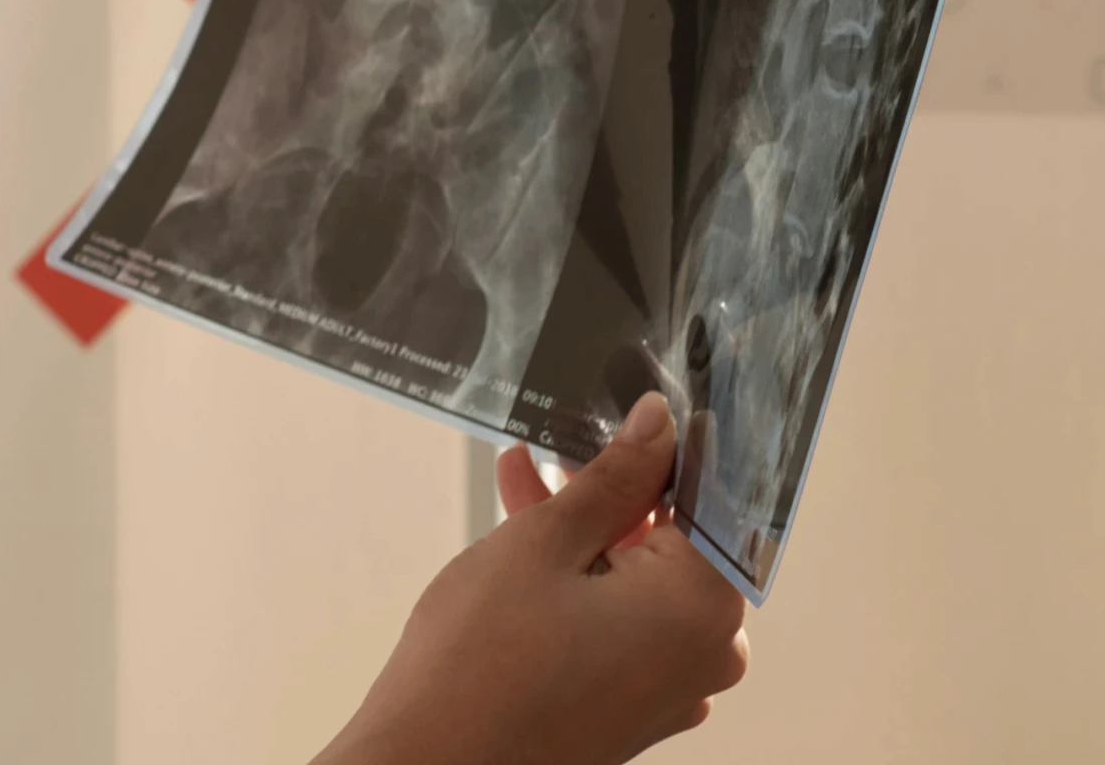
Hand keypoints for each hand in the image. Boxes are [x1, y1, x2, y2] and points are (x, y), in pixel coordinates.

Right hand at [317, 393, 750, 764]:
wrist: (433, 763)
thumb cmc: (482, 665)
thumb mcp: (542, 544)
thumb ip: (612, 479)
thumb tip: (656, 424)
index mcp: (704, 606)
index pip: (704, 500)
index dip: (660, 448)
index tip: (625, 410)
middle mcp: (706, 652)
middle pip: (670, 542)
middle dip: (609, 492)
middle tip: (550, 450)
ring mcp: (671, 688)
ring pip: (639, 583)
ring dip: (585, 535)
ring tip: (519, 489)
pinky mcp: (632, 708)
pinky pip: (622, 625)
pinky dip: (583, 586)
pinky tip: (526, 553)